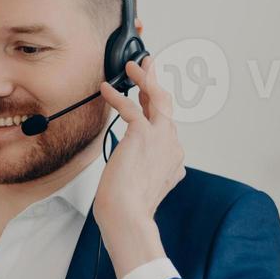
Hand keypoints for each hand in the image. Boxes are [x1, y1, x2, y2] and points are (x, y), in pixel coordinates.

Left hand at [93, 54, 185, 278]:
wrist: (128, 214)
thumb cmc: (131, 206)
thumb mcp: (148, 188)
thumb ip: (154, 174)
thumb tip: (152, 167)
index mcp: (173, 159)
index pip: (166, 126)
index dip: (154, 108)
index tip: (146, 95)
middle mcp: (172, 146)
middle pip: (167, 106)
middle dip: (158, 82)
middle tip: (150, 65)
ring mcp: (160, 139)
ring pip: (157, 98)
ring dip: (145, 79)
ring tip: (133, 66)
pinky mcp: (142, 135)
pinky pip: (131, 107)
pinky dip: (117, 96)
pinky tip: (106, 89)